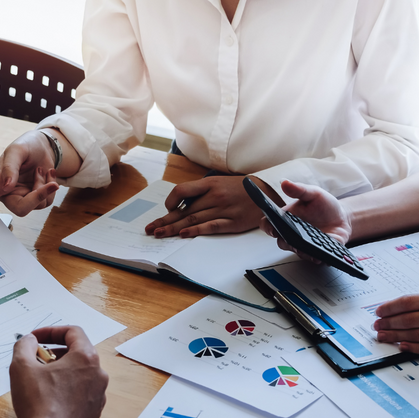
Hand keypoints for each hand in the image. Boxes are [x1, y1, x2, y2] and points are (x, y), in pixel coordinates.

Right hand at [0, 130, 59, 234]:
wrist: (42, 147)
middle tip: (50, 183)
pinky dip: (51, 187)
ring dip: (45, 186)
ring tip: (40, 170)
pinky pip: (48, 201)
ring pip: (38, 204)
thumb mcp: (16, 151)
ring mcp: (23, 198)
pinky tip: (47, 174)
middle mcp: (8, 194)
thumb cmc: (25, 147)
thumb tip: (7, 186)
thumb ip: (11, 167)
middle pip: (22, 209)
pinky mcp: (37, 199)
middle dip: (38, 196)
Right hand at [9, 326, 108, 417]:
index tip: (34, 338)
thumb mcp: (21, 367)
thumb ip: (25, 345)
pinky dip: (67, 388)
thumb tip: (30, 340)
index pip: (73, 332)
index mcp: (86, 358)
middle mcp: (99, 373)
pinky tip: (49, 397)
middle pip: (78, 351)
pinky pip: (82, 391)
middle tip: (36, 359)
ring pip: (80, 373)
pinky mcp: (95, 411)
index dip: (51, 331)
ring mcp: (100, 394)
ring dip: (61, 370)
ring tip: (40, 378)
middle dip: (55, 351)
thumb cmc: (37, 403)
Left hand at [144, 174, 263, 237]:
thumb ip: (203, 192)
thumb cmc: (241, 189)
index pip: (182, 191)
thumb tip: (183, 205)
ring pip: (193, 219)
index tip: (166, 210)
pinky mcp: (232, 222)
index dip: (171, 202)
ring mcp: (223, 209)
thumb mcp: (220, 183)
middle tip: (151, 229)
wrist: (267, 193)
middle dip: (165, 220)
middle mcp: (214, 196)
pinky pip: (211, 226)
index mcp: (210, 184)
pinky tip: (184, 234)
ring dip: (174, 228)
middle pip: (184, 210)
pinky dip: (196, 230)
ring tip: (160, 234)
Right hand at [259, 179, 351, 260]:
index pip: (269, 225)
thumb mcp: (313, 193)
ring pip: (297, 252)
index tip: (272, 228)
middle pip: (282, 242)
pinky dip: (316, 257)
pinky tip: (320, 254)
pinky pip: (313, 258)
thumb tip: (285, 182)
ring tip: (309, 248)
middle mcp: (292, 234)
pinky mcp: (316, 252)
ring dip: (302, 251)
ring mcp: (303, 245)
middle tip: (292, 239)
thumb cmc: (324, 206)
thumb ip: (299, 190)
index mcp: (286, 219)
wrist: (342, 217)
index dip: (268, 227)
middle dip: (286, 242)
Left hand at [373, 291, 418, 355]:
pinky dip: (413, 347)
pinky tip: (402, 345)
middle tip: (376, 326)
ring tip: (383, 336)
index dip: (389, 308)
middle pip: (409, 320)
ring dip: (396, 336)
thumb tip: (397, 310)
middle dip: (389, 324)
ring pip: (417, 335)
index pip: (408, 303)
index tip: (378, 312)